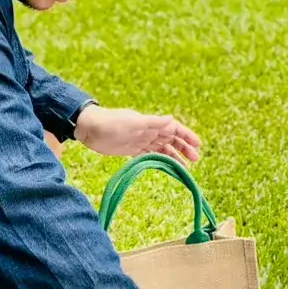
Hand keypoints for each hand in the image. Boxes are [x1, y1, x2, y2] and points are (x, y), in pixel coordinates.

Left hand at [74, 105, 200, 165]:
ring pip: (162, 149)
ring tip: (184, 168)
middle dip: (184, 148)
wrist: (89, 128)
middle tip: (195, 160)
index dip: (186, 136)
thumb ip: (153, 123)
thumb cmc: (110, 122)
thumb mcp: (133, 122)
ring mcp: (140, 140)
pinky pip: (150, 155)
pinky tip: (165, 168)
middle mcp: (147, 131)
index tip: (198, 145)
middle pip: (171, 140)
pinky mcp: (131, 149)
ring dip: (174, 156)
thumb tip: (172, 120)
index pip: (174, 129)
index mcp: (150, 123)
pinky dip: (159, 160)